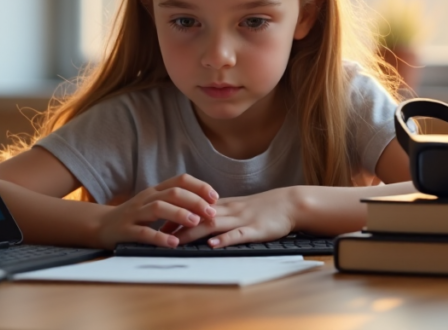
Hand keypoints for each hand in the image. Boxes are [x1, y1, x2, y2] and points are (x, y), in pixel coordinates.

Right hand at [96, 174, 217, 248]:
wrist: (101, 226)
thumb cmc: (135, 216)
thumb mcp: (154, 204)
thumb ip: (175, 202)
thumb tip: (206, 205)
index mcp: (155, 190)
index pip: (180, 180)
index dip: (200, 187)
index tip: (215, 198)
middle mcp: (146, 198)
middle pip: (173, 192)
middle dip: (195, 201)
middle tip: (211, 213)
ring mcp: (135, 213)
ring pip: (159, 208)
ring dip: (179, 214)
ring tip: (195, 222)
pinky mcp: (126, 230)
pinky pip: (144, 232)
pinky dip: (160, 237)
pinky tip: (174, 242)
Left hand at [167, 187, 299, 247]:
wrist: (290, 203)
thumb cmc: (266, 208)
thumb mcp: (240, 208)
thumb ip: (221, 214)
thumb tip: (202, 222)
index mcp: (224, 206)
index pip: (194, 209)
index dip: (175, 217)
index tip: (157, 225)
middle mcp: (229, 211)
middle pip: (198, 216)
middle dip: (177, 226)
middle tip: (158, 236)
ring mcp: (241, 219)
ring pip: (214, 224)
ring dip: (194, 232)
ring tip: (177, 241)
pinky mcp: (255, 229)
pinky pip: (237, 234)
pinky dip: (224, 239)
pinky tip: (213, 245)